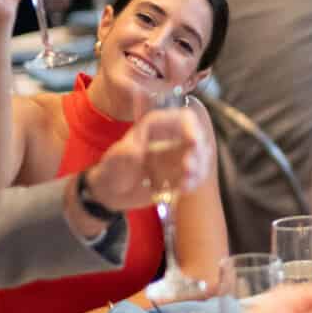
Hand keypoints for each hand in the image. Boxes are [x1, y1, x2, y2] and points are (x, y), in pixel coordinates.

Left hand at [85, 107, 212, 210]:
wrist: (112, 193)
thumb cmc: (110, 171)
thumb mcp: (113, 161)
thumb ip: (123, 154)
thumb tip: (136, 150)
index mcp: (156, 127)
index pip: (182, 118)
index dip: (192, 127)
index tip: (194, 143)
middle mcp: (171, 138)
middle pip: (198, 137)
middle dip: (198, 154)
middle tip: (188, 170)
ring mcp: (177, 156)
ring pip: (201, 157)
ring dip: (199, 170)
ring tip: (184, 184)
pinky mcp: (181, 172)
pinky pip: (197, 174)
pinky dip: (194, 182)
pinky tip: (182, 189)